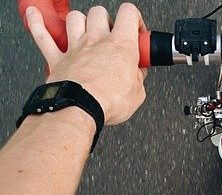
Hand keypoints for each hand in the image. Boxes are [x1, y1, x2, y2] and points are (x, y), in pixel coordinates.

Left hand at [25, 3, 147, 124]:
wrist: (81, 107)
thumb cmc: (108, 100)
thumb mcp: (137, 93)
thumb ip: (137, 79)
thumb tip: (138, 75)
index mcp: (121, 45)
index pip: (129, 13)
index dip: (135, 20)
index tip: (136, 34)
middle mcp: (97, 40)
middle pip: (100, 13)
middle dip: (107, 21)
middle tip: (111, 37)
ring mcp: (75, 47)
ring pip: (75, 18)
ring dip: (81, 21)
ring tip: (86, 31)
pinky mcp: (57, 59)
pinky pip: (42, 35)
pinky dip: (37, 23)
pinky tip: (35, 15)